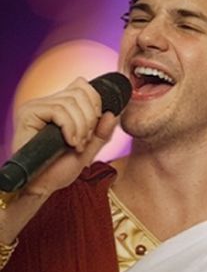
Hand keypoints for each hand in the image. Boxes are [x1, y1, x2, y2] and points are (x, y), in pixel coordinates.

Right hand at [11, 78, 117, 196]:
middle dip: (90, 119)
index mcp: (60, 107)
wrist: (42, 185)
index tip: (95, 127)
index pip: (82, 86)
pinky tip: (70, 143)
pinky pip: (58, 110)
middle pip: (80, 93)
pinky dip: (70, 128)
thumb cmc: (60, 169)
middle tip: (84, 140)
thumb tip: (113, 114)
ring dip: (81, 127)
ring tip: (76, 145)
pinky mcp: (28, 114)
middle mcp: (46, 103)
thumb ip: (102, 133)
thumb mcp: (89, 149)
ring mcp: (35, 107)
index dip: (96, 103)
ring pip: (70, 102)